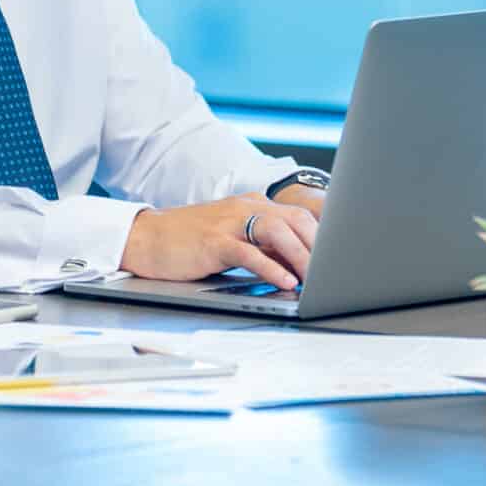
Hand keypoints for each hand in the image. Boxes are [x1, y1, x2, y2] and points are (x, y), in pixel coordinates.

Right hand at [119, 193, 319, 287]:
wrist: (145, 238)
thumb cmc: (188, 242)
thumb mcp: (232, 238)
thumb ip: (262, 246)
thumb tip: (298, 265)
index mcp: (252, 204)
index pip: (299, 214)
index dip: (324, 236)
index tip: (340, 258)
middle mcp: (244, 207)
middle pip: (295, 219)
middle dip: (320, 246)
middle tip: (335, 273)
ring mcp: (228, 222)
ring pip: (277, 232)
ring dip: (301, 256)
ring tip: (315, 279)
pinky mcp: (213, 241)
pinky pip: (249, 252)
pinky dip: (271, 267)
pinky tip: (285, 281)